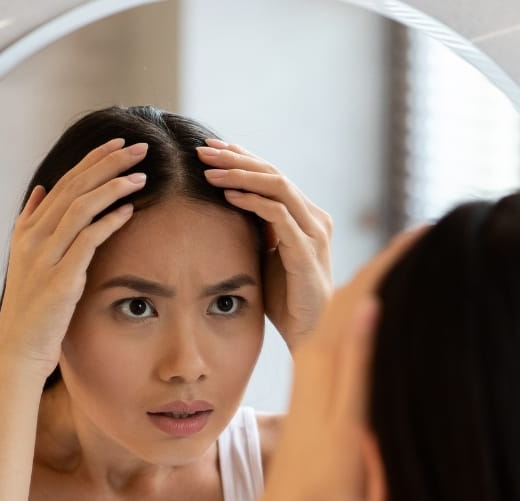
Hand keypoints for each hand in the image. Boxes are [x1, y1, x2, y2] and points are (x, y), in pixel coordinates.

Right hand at [0, 138, 148, 376]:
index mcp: (27, 230)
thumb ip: (33, 223)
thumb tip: (41, 191)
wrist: (20, 348)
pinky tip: (128, 210)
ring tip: (141, 174)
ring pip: (80, 208)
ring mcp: (45, 257)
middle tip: (138, 147)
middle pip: (75, 187)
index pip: (65, 182)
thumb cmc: (33, 308)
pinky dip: (108, 222)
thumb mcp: (28, 261)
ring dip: (113, 187)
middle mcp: (33, 238)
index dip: (92, 160)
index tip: (117, 143)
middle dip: (107, 163)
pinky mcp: (60, 278)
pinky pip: (86, 240)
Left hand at [197, 140, 331, 350]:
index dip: (243, 158)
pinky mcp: (306, 251)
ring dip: (241, 174)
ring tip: (210, 170)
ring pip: (278, 186)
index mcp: (307, 216)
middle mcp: (315, 218)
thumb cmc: (285, 297)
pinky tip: (228, 195)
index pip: (273, 175)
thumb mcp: (267, 255)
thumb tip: (226, 205)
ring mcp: (314, 233)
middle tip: (204, 150)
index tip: (211, 149)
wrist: (308, 332)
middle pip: (274, 173)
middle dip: (237, 158)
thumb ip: (258, 230)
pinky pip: (279, 215)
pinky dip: (253, 201)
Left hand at [261, 227, 427, 500]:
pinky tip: (381, 307)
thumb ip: (358, 362)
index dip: (394, 257)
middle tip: (428, 234)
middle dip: (389, 258)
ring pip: (347, 306)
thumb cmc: (327, 476)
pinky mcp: (317, 380)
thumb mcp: (350, 420)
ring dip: (375, 277)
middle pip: (355, 288)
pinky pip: (343, 328)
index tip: (425, 230)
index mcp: (327, 356)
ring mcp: (316, 366)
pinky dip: (366, 305)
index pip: (363, 289)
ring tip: (410, 258)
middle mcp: (317, 353)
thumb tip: (370, 303)